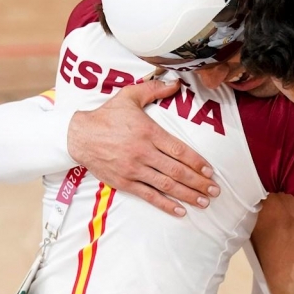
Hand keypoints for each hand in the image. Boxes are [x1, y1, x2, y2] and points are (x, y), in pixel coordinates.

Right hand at [67, 79, 219, 216]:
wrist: (78, 136)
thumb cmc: (106, 115)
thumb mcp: (129, 96)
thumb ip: (155, 89)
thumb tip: (176, 82)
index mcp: (149, 132)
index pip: (179, 150)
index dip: (197, 162)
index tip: (210, 171)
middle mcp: (143, 153)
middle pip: (177, 171)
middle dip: (198, 182)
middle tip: (215, 190)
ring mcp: (134, 169)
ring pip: (166, 185)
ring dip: (188, 195)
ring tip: (204, 202)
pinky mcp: (124, 182)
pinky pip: (148, 195)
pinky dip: (165, 204)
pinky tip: (180, 211)